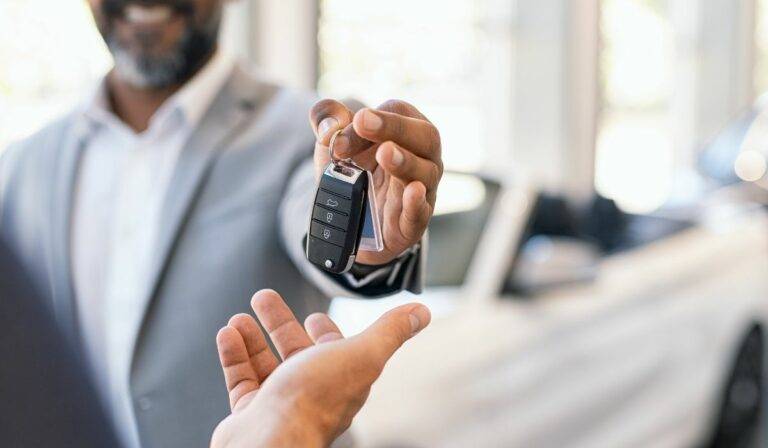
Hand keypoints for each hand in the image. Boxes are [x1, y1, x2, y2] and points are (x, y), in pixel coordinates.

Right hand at [210, 289, 430, 447]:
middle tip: (264, 299)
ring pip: (265, 364)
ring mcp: (280, 404)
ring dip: (254, 337)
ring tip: (240, 316)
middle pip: (295, 351)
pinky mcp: (251, 413)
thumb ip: (389, 332)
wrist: (270, 441)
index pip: (335, 351)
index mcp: (341, 378)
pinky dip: (234, 356)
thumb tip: (420, 313)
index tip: (314, 315)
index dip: (326, 332)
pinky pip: (241, 380)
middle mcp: (311, 391)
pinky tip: (228, 335)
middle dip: (280, 323)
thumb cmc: (313, 402)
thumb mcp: (362, 354)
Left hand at [309, 100, 442, 264]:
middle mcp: (422, 157)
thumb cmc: (352, 173)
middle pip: (426, 136)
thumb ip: (326, 119)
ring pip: (426, 173)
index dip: (372, 118)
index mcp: (406, 130)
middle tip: (364, 123)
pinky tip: (412, 191)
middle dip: (395, 127)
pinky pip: (421, 212)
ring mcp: (423, 190)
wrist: (349, 221)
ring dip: (405, 161)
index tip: (343, 133)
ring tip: (385, 153)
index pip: (398, 112)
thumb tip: (331, 126)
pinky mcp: (413, 223)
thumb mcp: (333, 142)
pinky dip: (417, 202)